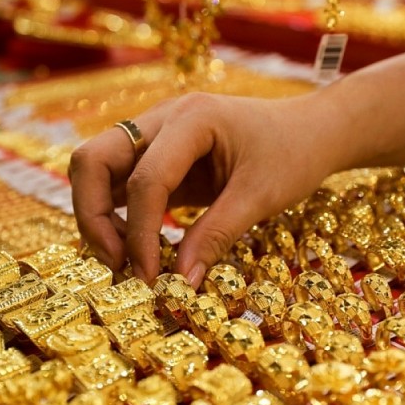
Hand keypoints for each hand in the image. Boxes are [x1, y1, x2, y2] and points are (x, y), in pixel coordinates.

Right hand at [68, 92, 339, 287]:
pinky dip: (115, 215)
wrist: (311, 129)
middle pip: (92, 160)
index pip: (144, 179)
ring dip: (97, 215)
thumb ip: (215, 237)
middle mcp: (160, 118)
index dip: (139, 234)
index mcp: (191, 119)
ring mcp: (152, 133)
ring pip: (94, 169)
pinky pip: (115, 182)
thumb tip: (180, 285)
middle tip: (116, 263)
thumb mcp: (260, 198)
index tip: (148, 277)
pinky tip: (133, 246)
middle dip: (93, 216)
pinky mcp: (153, 154)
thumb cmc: (294, 154)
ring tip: (123, 260)